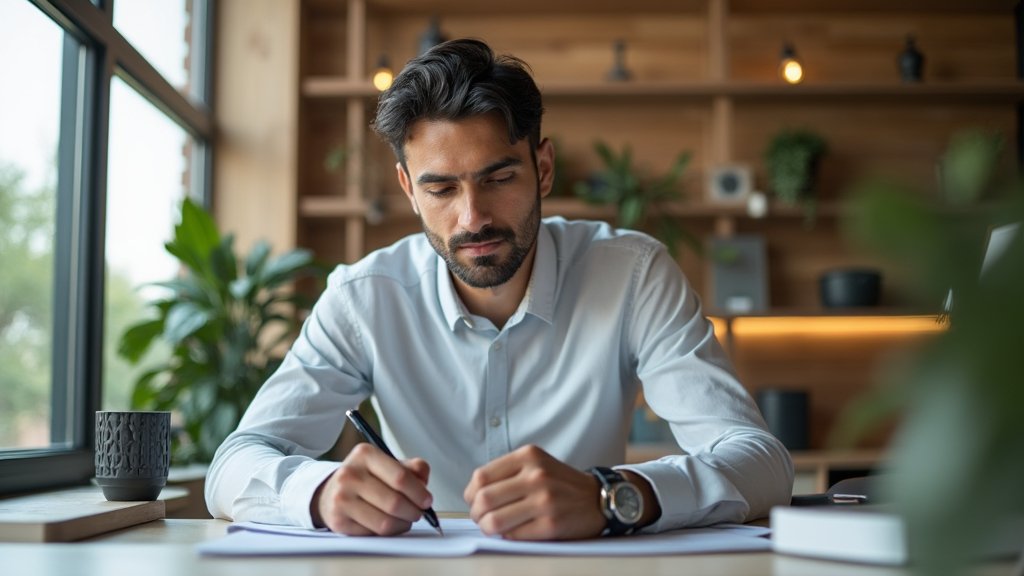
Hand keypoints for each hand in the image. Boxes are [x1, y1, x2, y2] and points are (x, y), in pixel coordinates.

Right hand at [312, 442, 432, 535]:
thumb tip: (424, 481)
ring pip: (385, 522)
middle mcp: (350, 474)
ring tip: (405, 519)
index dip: (419, 493)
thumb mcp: (388, 464)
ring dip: (402, 524)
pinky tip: (387, 523)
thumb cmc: (367, 478)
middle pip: (394, 502)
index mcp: (365, 454)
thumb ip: (412, 468)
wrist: (331, 492)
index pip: (400, 477)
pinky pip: (373, 533)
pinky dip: (387, 532)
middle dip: (413, 512)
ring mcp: (341, 498)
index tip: (427, 501)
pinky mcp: (338, 521)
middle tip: (418, 513)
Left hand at [463, 444, 605, 539]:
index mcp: (529, 456)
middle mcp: (536, 476)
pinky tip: (514, 530)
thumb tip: (474, 495)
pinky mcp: (551, 525)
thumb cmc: (561, 483)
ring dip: (487, 528)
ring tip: (493, 527)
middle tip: (480, 517)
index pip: (481, 476)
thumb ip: (507, 472)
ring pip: (494, 521)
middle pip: (484, 499)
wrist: (597, 498)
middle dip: (475, 513)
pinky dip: (508, 535)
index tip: (473, 501)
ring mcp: (544, 501)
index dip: (470, 493)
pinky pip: (513, 535)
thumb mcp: (536, 463)